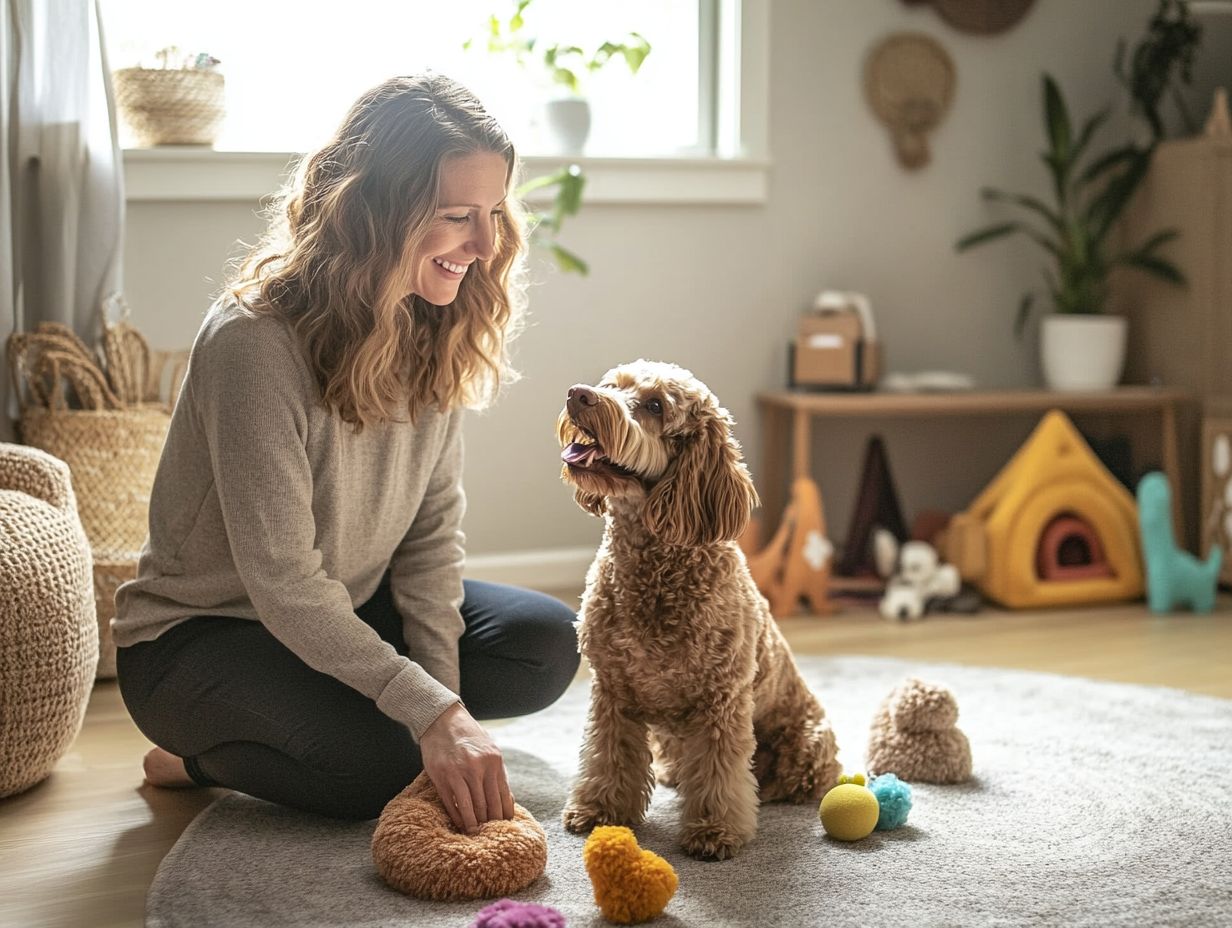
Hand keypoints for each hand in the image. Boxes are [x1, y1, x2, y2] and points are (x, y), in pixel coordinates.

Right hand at [418, 702, 514, 833]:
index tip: (505, 827)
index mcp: (494, 760)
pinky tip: (461, 823)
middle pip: (488, 805)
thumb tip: (506, 800)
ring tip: (476, 833)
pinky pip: (452, 804)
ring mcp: (458, 773)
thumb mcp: (490, 748)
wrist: (442, 720)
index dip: (504, 815)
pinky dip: (458, 817)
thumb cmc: (469, 736)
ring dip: (474, 824)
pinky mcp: (441, 777)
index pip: (503, 796)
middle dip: (490, 823)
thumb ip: (497, 772)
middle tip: (491, 835)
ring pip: (471, 808)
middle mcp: (477, 767)